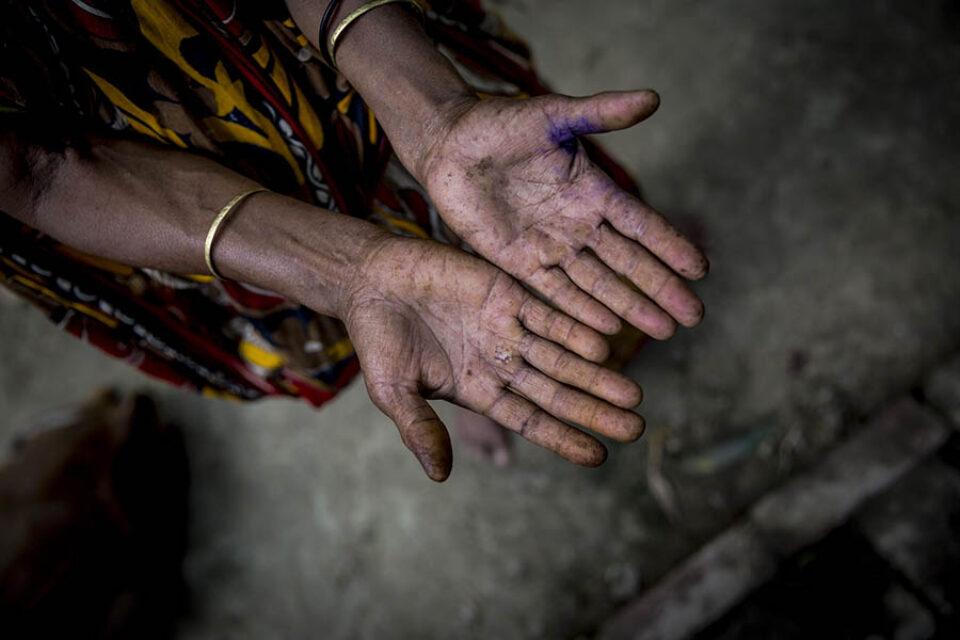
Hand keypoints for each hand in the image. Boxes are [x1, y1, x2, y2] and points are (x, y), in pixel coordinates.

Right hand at [338, 236, 644, 480]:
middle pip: (558, 391)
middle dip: (594, 410)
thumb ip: (420, 429)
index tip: (599, 457)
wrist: (370, 279)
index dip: (563, 438)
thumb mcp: (393, 391)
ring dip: (596, 373)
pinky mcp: (509, 291)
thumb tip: (441, 477)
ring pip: (562, 354)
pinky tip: (604, 341)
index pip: (530, 420)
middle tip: (635, 427)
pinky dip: (574, 326)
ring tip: (633, 394)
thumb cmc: (377, 339)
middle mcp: (501, 361)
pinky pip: (549, 311)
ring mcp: (508, 326)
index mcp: (478, 389)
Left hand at [417, 91, 708, 338]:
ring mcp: (550, 246)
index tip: (702, 270)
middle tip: (694, 317)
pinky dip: (580, 312)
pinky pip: (554, 292)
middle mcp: (578, 224)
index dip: (671, 246)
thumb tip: (654, 98)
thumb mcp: (553, 116)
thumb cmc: (500, 123)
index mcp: (592, 191)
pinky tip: (606, 332)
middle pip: (628, 263)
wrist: (449, 144)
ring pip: (598, 284)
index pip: (641, 224)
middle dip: (661, 289)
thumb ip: (601, 113)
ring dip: (629, 307)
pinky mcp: (519, 262)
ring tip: (662, 332)